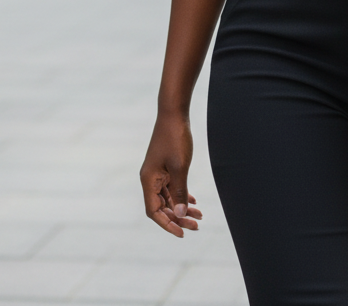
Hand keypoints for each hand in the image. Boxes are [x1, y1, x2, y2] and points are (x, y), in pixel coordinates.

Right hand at [140, 112, 202, 236]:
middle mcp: (150, 179)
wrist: (174, 114)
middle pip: (162, 207)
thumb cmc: (175, 138)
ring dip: (182, 208)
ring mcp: (158, 173)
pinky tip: (193, 202)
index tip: (182, 233)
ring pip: (169, 198)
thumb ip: (179, 191)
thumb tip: (180, 215)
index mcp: (148, 180)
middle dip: (178, 218)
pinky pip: (172, 187)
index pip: (154, 211)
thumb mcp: (180, 167)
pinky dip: (182, 196)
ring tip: (199, 216)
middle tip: (196, 226)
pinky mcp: (165, 167)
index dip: (167, 224)